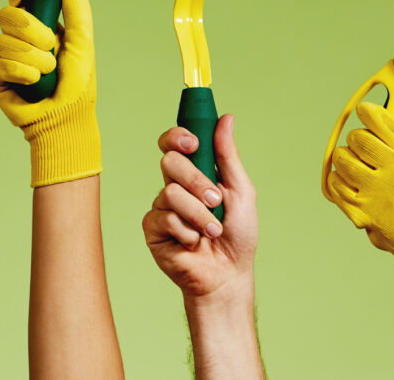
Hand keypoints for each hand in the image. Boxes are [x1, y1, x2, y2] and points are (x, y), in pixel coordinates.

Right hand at [0, 0, 100, 186]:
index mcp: (38, 25)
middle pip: (6, 15)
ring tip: (46, 72)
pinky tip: (32, 83)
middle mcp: (18, 38)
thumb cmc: (78, 84)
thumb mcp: (83, 44)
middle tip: (50, 45)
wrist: (66, 119)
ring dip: (31, 57)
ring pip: (2, 41)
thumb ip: (77, 11)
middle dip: (31, 29)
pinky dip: (20, 72)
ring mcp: (5, 58)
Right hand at [143, 115, 256, 299]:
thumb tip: (226, 118)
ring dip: (199, 214)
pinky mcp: (152, 228)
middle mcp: (173, 186)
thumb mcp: (240, 191)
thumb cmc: (237, 235)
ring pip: (170, 193)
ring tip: (212, 231)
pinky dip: (187, 232)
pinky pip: (165, 218)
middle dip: (196, 181)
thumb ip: (228, 155)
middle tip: (215, 200)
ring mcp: (160, 207)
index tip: (193, 143)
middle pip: (169, 162)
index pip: (173, 143)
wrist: (228, 274)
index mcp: (193, 173)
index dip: (177, 136)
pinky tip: (193, 243)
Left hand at [327, 102, 393, 307]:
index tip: (362, 110)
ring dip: (343, 159)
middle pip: (358, 139)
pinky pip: (335, 186)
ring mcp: (376, 192)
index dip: (367, 112)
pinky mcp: (362, 211)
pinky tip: (343, 181)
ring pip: (342, 159)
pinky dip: (336, 180)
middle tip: (359, 148)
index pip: (383, 122)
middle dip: (355, 140)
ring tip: (350, 164)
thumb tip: (376, 127)